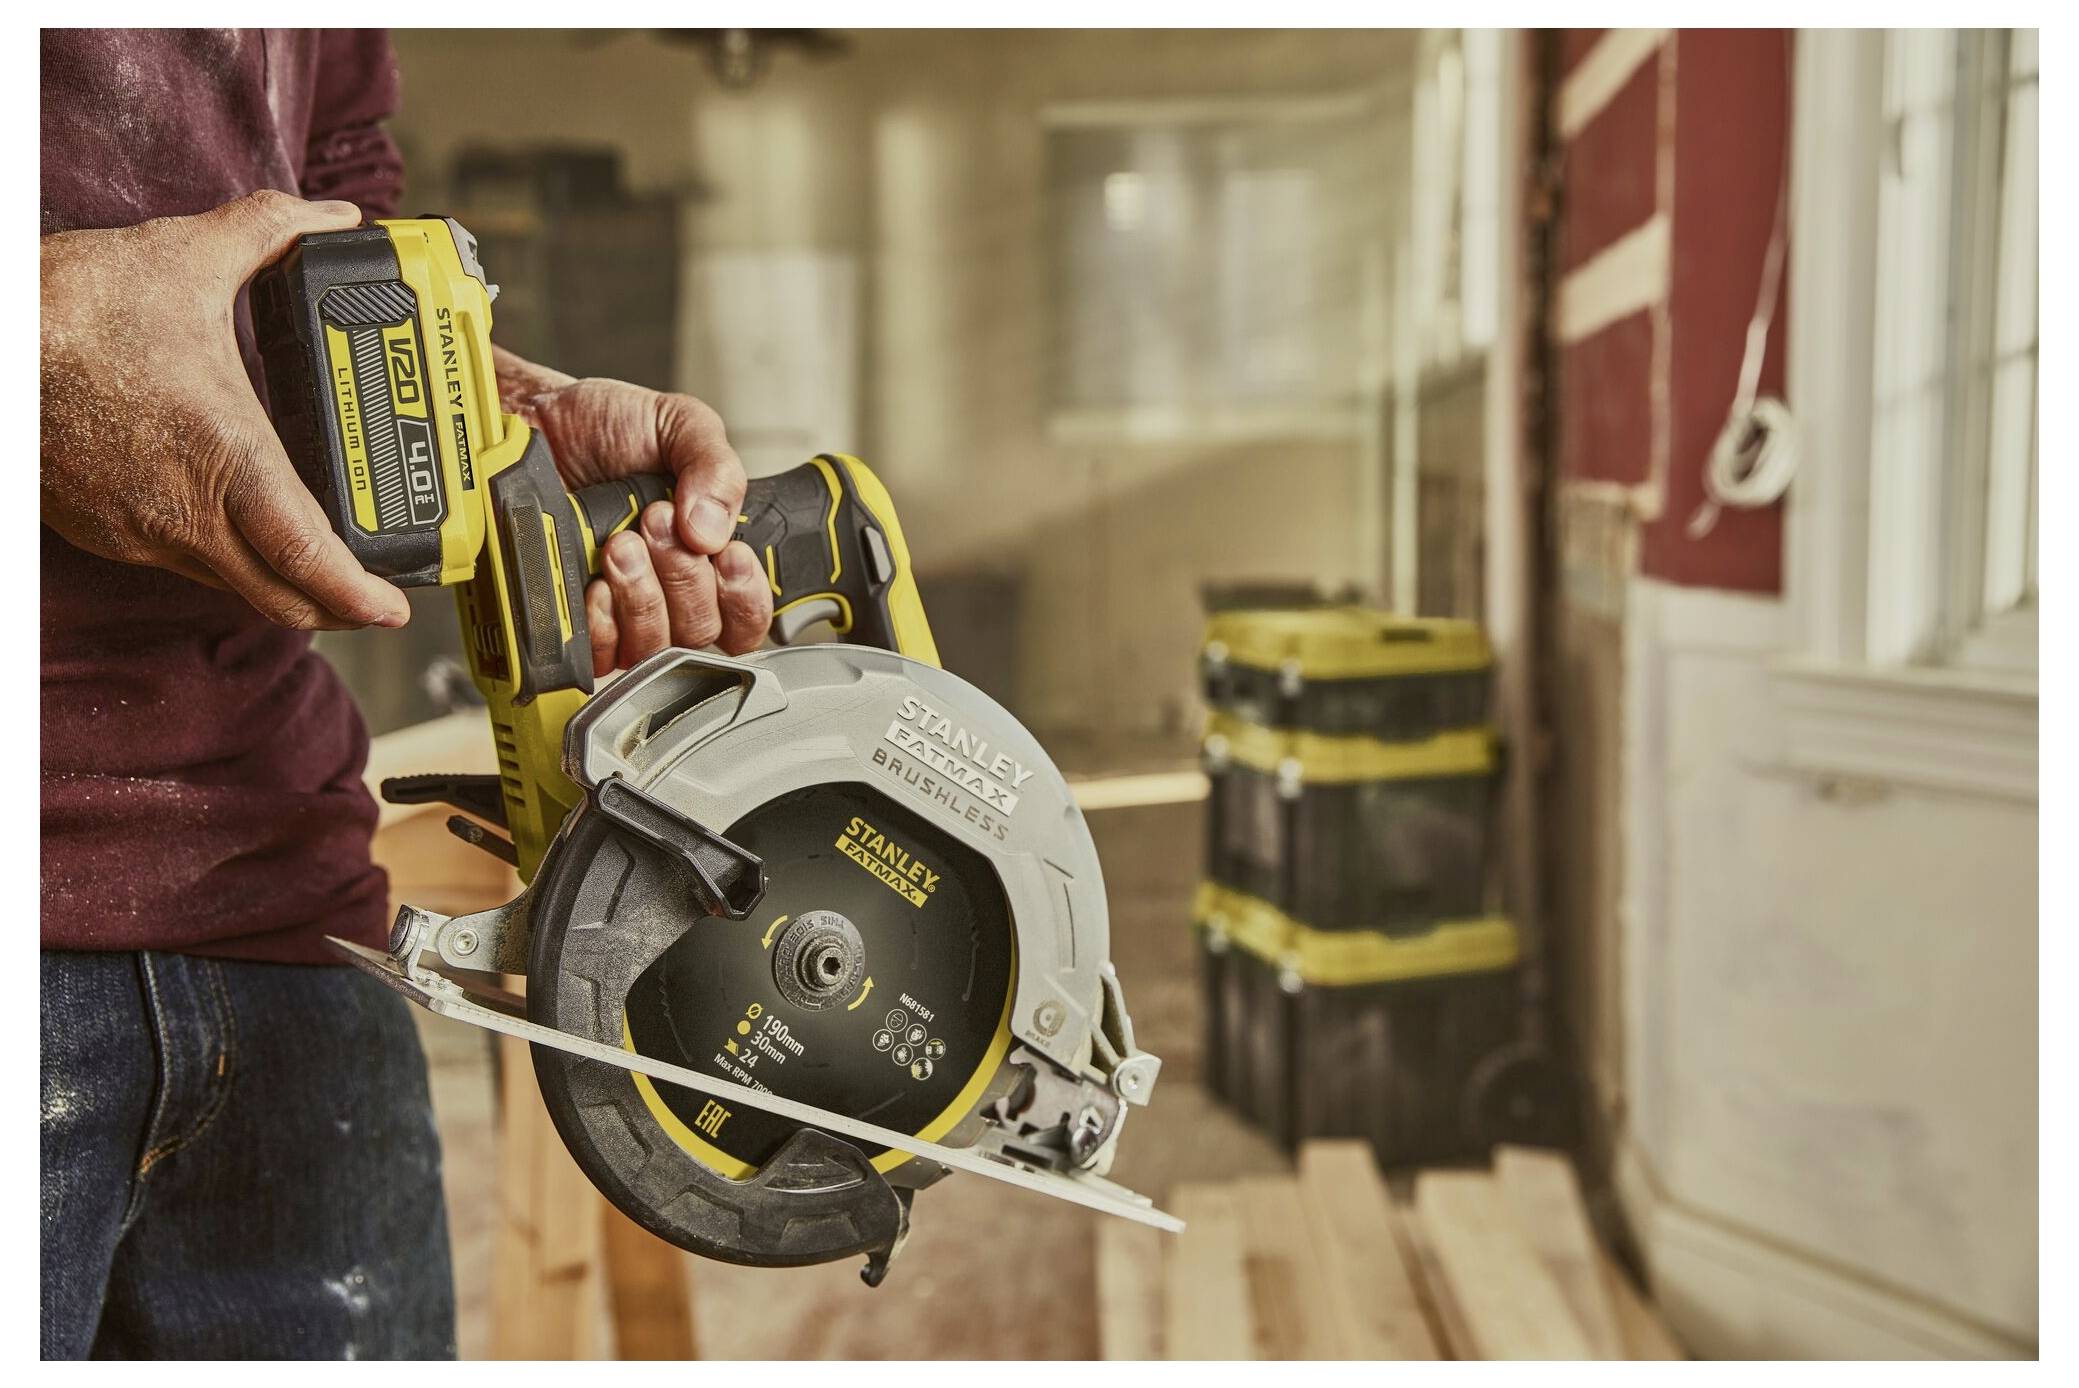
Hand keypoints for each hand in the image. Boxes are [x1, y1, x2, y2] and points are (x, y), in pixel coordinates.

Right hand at [40, 190, 411, 630]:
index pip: (306, 556)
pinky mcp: (104, 531)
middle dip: (336, 606)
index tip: (394, 609)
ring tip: (318, 563)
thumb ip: (272, 231)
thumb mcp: (188, 254)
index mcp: (225, 457)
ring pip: (229, 582)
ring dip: (277, 582)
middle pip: (279, 596)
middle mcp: (185, 512)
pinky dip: (220, 556)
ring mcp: (139, 530)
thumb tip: (333, 217)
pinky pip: (179, 561)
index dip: (359, 594)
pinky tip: (235, 527)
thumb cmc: (76, 304)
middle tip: (372, 601)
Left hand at [493, 349, 772, 674]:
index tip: (727, 555)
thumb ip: (716, 469)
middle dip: (684, 578)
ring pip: (654, 646)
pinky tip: (595, 581)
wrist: (533, 423)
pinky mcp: (579, 622)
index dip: (744, 598)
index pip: (748, 615)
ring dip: (643, 596)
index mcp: (709, 553)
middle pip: (702, 632)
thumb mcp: (680, 424)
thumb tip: (713, 533)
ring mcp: (624, 612)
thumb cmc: (605, 425)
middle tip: (655, 520)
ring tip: (621, 543)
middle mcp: (671, 591)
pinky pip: (602, 654)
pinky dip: (602, 621)